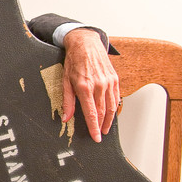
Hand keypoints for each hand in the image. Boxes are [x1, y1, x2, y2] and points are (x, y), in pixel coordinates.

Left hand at [62, 28, 119, 142]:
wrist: (86, 43)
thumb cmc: (73, 61)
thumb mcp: (65, 81)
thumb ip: (67, 101)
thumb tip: (66, 118)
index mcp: (84, 87)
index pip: (91, 113)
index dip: (94, 128)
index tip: (96, 138)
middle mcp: (99, 85)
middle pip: (103, 112)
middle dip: (101, 126)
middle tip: (99, 135)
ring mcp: (108, 81)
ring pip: (112, 106)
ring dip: (109, 120)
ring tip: (105, 128)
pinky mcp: (114, 78)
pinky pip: (116, 97)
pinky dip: (114, 107)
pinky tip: (111, 114)